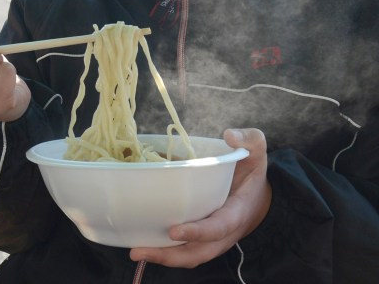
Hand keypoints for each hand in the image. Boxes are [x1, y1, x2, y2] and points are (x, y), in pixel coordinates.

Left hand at [129, 128, 270, 267]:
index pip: (218, 227)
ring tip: (135, 252)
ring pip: (189, 256)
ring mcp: (211, 239)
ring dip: (162, 257)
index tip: (174, 230)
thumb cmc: (252, 172)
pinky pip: (183, 250)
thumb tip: (230, 136)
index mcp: (236, 212)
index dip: (198, 231)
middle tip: (139, 251)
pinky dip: (164, 251)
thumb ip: (249, 139)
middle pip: (198, 252)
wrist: (258, 196)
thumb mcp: (257, 152)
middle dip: (170, 255)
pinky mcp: (200, 238)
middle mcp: (223, 232)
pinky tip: (142, 244)